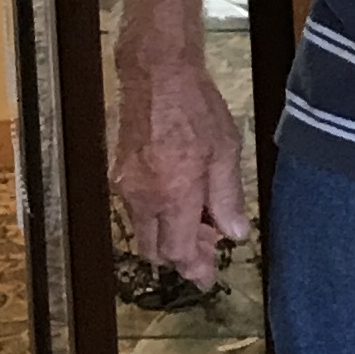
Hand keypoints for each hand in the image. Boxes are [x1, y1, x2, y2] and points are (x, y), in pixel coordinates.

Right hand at [108, 43, 248, 292]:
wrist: (157, 75)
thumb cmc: (196, 109)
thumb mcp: (226, 153)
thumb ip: (228, 198)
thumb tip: (235, 234)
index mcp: (172, 195)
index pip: (177, 252)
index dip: (194, 269)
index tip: (208, 278)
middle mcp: (142, 197)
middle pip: (154, 250)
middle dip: (180, 256)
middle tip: (210, 247)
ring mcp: (125, 186)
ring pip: (143, 231)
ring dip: (168, 236)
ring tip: (201, 220)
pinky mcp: (119, 174)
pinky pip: (136, 210)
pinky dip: (157, 216)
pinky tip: (180, 201)